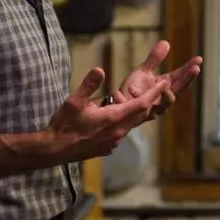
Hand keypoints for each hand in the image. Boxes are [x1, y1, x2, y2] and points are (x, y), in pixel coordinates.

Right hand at [48, 67, 167, 160]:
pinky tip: (120, 116)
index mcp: (113, 118)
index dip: (155, 93)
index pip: (141, 104)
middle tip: (160, 88)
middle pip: (140, 114)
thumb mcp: (73, 101)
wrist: (54, 150)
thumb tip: (100, 70)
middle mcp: (118, 132)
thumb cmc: (64, 125)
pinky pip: (123, 132)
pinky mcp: (108, 148)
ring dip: (138, 111)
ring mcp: (114, 142)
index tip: (165, 83)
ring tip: (143, 99)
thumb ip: (88, 85)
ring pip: (132, 124)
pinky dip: (126, 121)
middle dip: (151, 100)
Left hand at [115, 40, 202, 118]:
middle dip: (187, 80)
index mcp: (164, 87)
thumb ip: (154, 59)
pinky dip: (140, 102)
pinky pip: (144, 110)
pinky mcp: (140, 114)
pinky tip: (135, 92)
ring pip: (165, 104)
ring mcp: (153, 108)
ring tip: (166, 85)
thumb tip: (166, 43)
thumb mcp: (143, 71)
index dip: (190, 69)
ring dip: (167, 96)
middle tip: (195, 69)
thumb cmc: (132, 89)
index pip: (181, 77)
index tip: (198, 60)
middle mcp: (162, 98)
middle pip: (178, 89)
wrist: (117, 105)